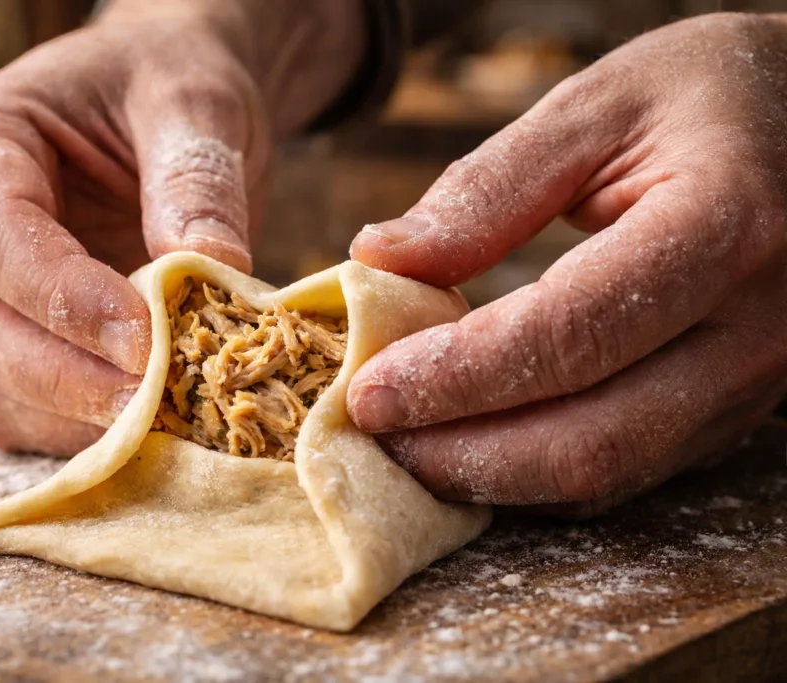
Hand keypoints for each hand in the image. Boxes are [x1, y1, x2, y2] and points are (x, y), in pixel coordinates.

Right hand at [0, 0, 363, 454]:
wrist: (168, 113)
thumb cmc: (166, 90)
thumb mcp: (193, 103)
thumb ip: (194, 179)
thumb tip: (210, 268)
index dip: (66, 300)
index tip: (147, 339)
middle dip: (72, 379)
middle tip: (163, 400)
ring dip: (80, 420)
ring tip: (170, 419)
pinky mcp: (21, 347)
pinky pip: (30, 415)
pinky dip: (89, 434)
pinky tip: (155, 427)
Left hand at [348, 13, 786, 515]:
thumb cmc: (710, 101)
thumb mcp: (598, 107)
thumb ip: (489, 188)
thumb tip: (380, 261)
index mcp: (724, 227)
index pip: (568, 335)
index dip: (456, 377)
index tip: (369, 391)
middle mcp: (756, 327)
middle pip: (591, 439)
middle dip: (464, 454)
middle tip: (376, 434)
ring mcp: (755, 382)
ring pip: (610, 473)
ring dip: (494, 478)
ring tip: (409, 446)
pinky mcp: (734, 409)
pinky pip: (629, 472)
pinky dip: (539, 475)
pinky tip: (475, 446)